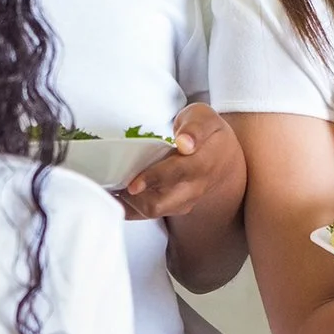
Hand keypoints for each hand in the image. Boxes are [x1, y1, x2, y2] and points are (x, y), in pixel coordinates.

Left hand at [116, 104, 242, 222]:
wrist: (225, 159)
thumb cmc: (209, 134)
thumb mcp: (206, 118)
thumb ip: (195, 127)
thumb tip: (185, 142)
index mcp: (202, 164)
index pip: (177, 174)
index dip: (153, 179)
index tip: (133, 184)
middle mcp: (193, 188)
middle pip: (160, 203)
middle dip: (133, 197)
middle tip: (111, 181)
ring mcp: (182, 201)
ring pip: (151, 211)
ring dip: (127, 201)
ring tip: (108, 185)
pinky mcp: (172, 208)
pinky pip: (145, 214)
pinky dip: (126, 208)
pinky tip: (112, 194)